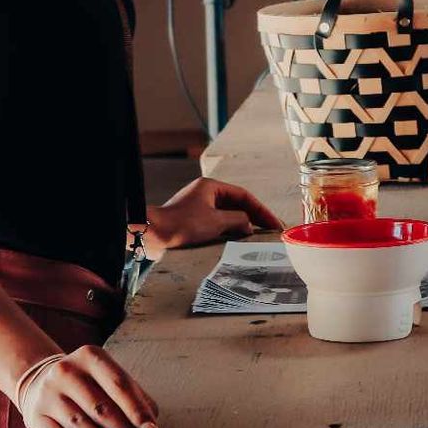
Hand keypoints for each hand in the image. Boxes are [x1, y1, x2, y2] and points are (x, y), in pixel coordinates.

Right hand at [14, 345, 162, 427]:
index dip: (138, 412)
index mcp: (91, 357)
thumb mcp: (109, 382)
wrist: (40, 382)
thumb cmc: (89, 388)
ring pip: (78, 422)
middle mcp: (68, 371)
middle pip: (101, 406)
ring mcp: (49, 393)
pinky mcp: (35, 415)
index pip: (119, 385)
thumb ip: (135, 402)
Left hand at [146, 177, 281, 249]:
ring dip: (243, 225)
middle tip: (271, 230)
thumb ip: (237, 221)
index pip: (244, 196)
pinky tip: (238, 240)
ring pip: (228, 214)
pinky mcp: (194, 220)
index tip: (274, 223)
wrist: (153, 234)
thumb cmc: (181, 225)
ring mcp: (199, 207)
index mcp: (211, 187)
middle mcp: (206, 194)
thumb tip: (249, 225)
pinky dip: (230, 230)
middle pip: (237, 204)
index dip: (261, 210)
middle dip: (254, 217)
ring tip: (259, 237)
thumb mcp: (215, 222)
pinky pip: (218, 222)